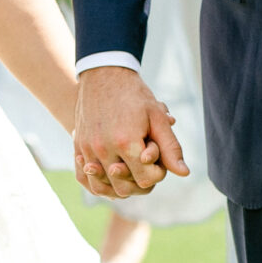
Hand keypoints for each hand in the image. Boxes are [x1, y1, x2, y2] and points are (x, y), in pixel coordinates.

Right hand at [74, 66, 188, 200]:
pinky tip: (109, 173)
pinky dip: (97, 181)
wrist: (103, 74)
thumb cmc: (134, 95)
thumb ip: (170, 148)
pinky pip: (84, 177)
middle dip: (138, 181)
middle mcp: (103, 149)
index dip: (157, 172)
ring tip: (128, 172)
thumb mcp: (156, 117)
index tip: (156, 155)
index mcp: (126, 142)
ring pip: (102, 187)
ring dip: (117, 185)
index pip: (146, 179)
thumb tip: (184, 173)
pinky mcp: (77, 146)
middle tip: (144, 165)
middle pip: (124, 188)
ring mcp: (87, 149)